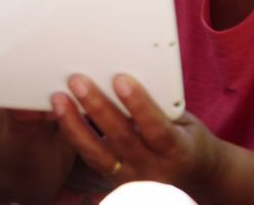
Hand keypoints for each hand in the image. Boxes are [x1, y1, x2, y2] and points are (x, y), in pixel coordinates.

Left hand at [51, 74, 222, 190]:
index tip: (121, 80)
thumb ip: (160, 106)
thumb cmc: (187, 138)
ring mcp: (131, 178)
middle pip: (122, 138)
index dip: (139, 105)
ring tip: (58, 98)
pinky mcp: (113, 179)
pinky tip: (60, 116)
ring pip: (98, 152)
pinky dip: (74, 136)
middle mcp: (153, 169)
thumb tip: (128, 74)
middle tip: (78, 81)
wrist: (194, 176)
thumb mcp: (184, 122)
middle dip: (98, 107)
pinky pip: (90, 158)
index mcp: (177, 151)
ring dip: (75, 124)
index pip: (157, 129)